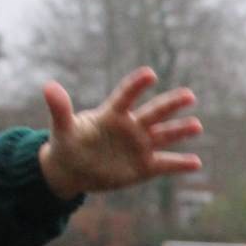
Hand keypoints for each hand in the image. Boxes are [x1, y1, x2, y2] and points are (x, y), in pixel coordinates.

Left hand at [36, 67, 202, 200]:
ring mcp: (140, 146)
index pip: (126, 97)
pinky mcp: (145, 166)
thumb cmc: (68, 143)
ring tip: (196, 125)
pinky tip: (196, 163)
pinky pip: (166, 164)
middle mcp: (131, 127)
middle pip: (154, 113)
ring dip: (180, 131)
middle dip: (171, 104)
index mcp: (112, 114)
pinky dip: (180, 164)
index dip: (136, 86)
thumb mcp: (62, 128)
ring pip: (164, 136)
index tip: (150, 74)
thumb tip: (48, 86)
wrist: (74, 170)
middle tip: (189, 96)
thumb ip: (60, 108)